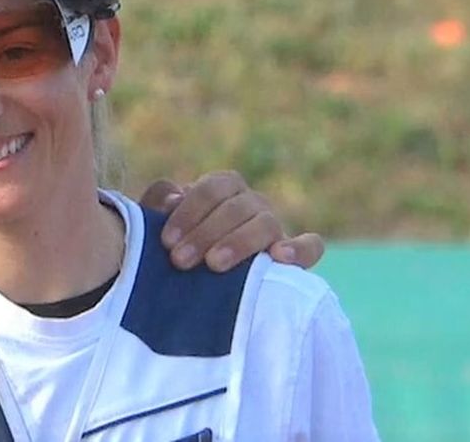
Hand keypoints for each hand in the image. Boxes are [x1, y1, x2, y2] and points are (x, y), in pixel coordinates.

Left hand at [139, 171, 324, 271]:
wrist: (198, 282)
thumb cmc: (176, 246)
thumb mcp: (160, 225)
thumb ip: (158, 204)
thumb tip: (173, 198)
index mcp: (223, 189)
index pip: (213, 188)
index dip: (189, 212)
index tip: (167, 241)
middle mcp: (252, 203)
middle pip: (236, 207)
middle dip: (205, 233)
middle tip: (180, 260)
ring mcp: (276, 227)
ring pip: (266, 223)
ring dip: (239, 242)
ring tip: (214, 264)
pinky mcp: (295, 255)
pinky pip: (311, 246)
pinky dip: (300, 249)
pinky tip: (280, 257)